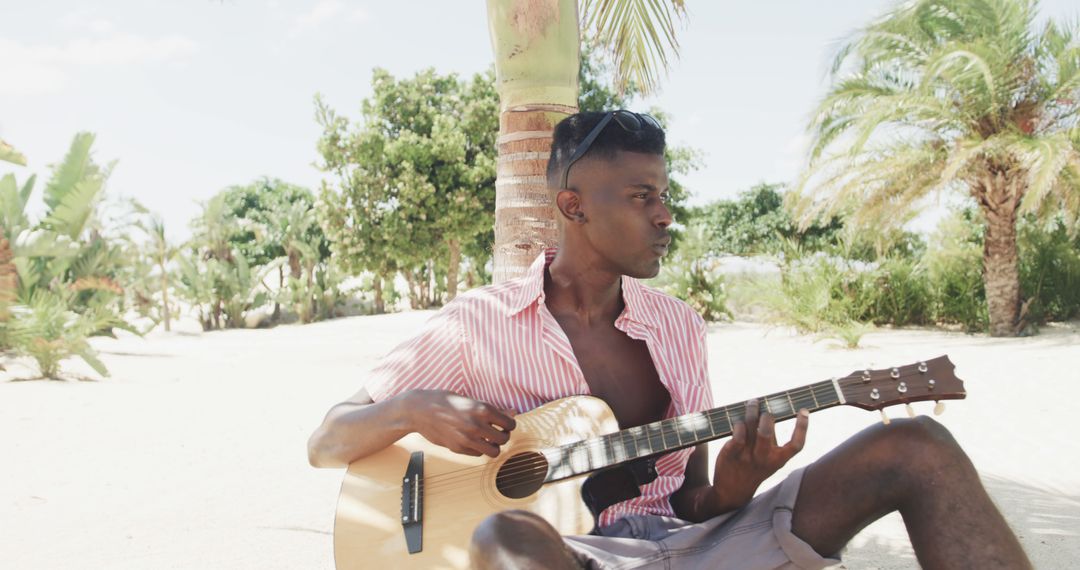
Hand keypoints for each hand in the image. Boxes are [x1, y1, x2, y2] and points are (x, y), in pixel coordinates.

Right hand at [401, 390, 516, 457]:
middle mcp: (477, 425)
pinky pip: (478, 454)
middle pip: (504, 439)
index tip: (504, 423)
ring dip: (493, 446)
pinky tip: (472, 440)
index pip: (510, 424)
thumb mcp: (470, 400)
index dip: (509, 424)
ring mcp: (467, 439)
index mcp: (482, 409)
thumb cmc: (445, 401)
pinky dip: (479, 449)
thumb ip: (493, 409)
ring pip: (494, 451)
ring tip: (487, 439)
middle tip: (496, 431)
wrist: (420, 410)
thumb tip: (513, 412)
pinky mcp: (458, 448)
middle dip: (502, 435)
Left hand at [711, 399, 808, 510]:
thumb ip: (771, 440)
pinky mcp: (731, 453)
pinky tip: (739, 421)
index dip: (802, 427)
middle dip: (766, 415)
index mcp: (779, 460)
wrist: (732, 491)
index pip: (796, 445)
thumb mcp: (769, 460)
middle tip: (765, 408)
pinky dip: (739, 423)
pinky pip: (737, 432)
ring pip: (750, 426)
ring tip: (753, 403)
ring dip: (752, 411)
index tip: (804, 411)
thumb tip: (771, 408)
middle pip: (766, 431)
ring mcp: (747, 456)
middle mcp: (764, 459)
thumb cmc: (754, 467)